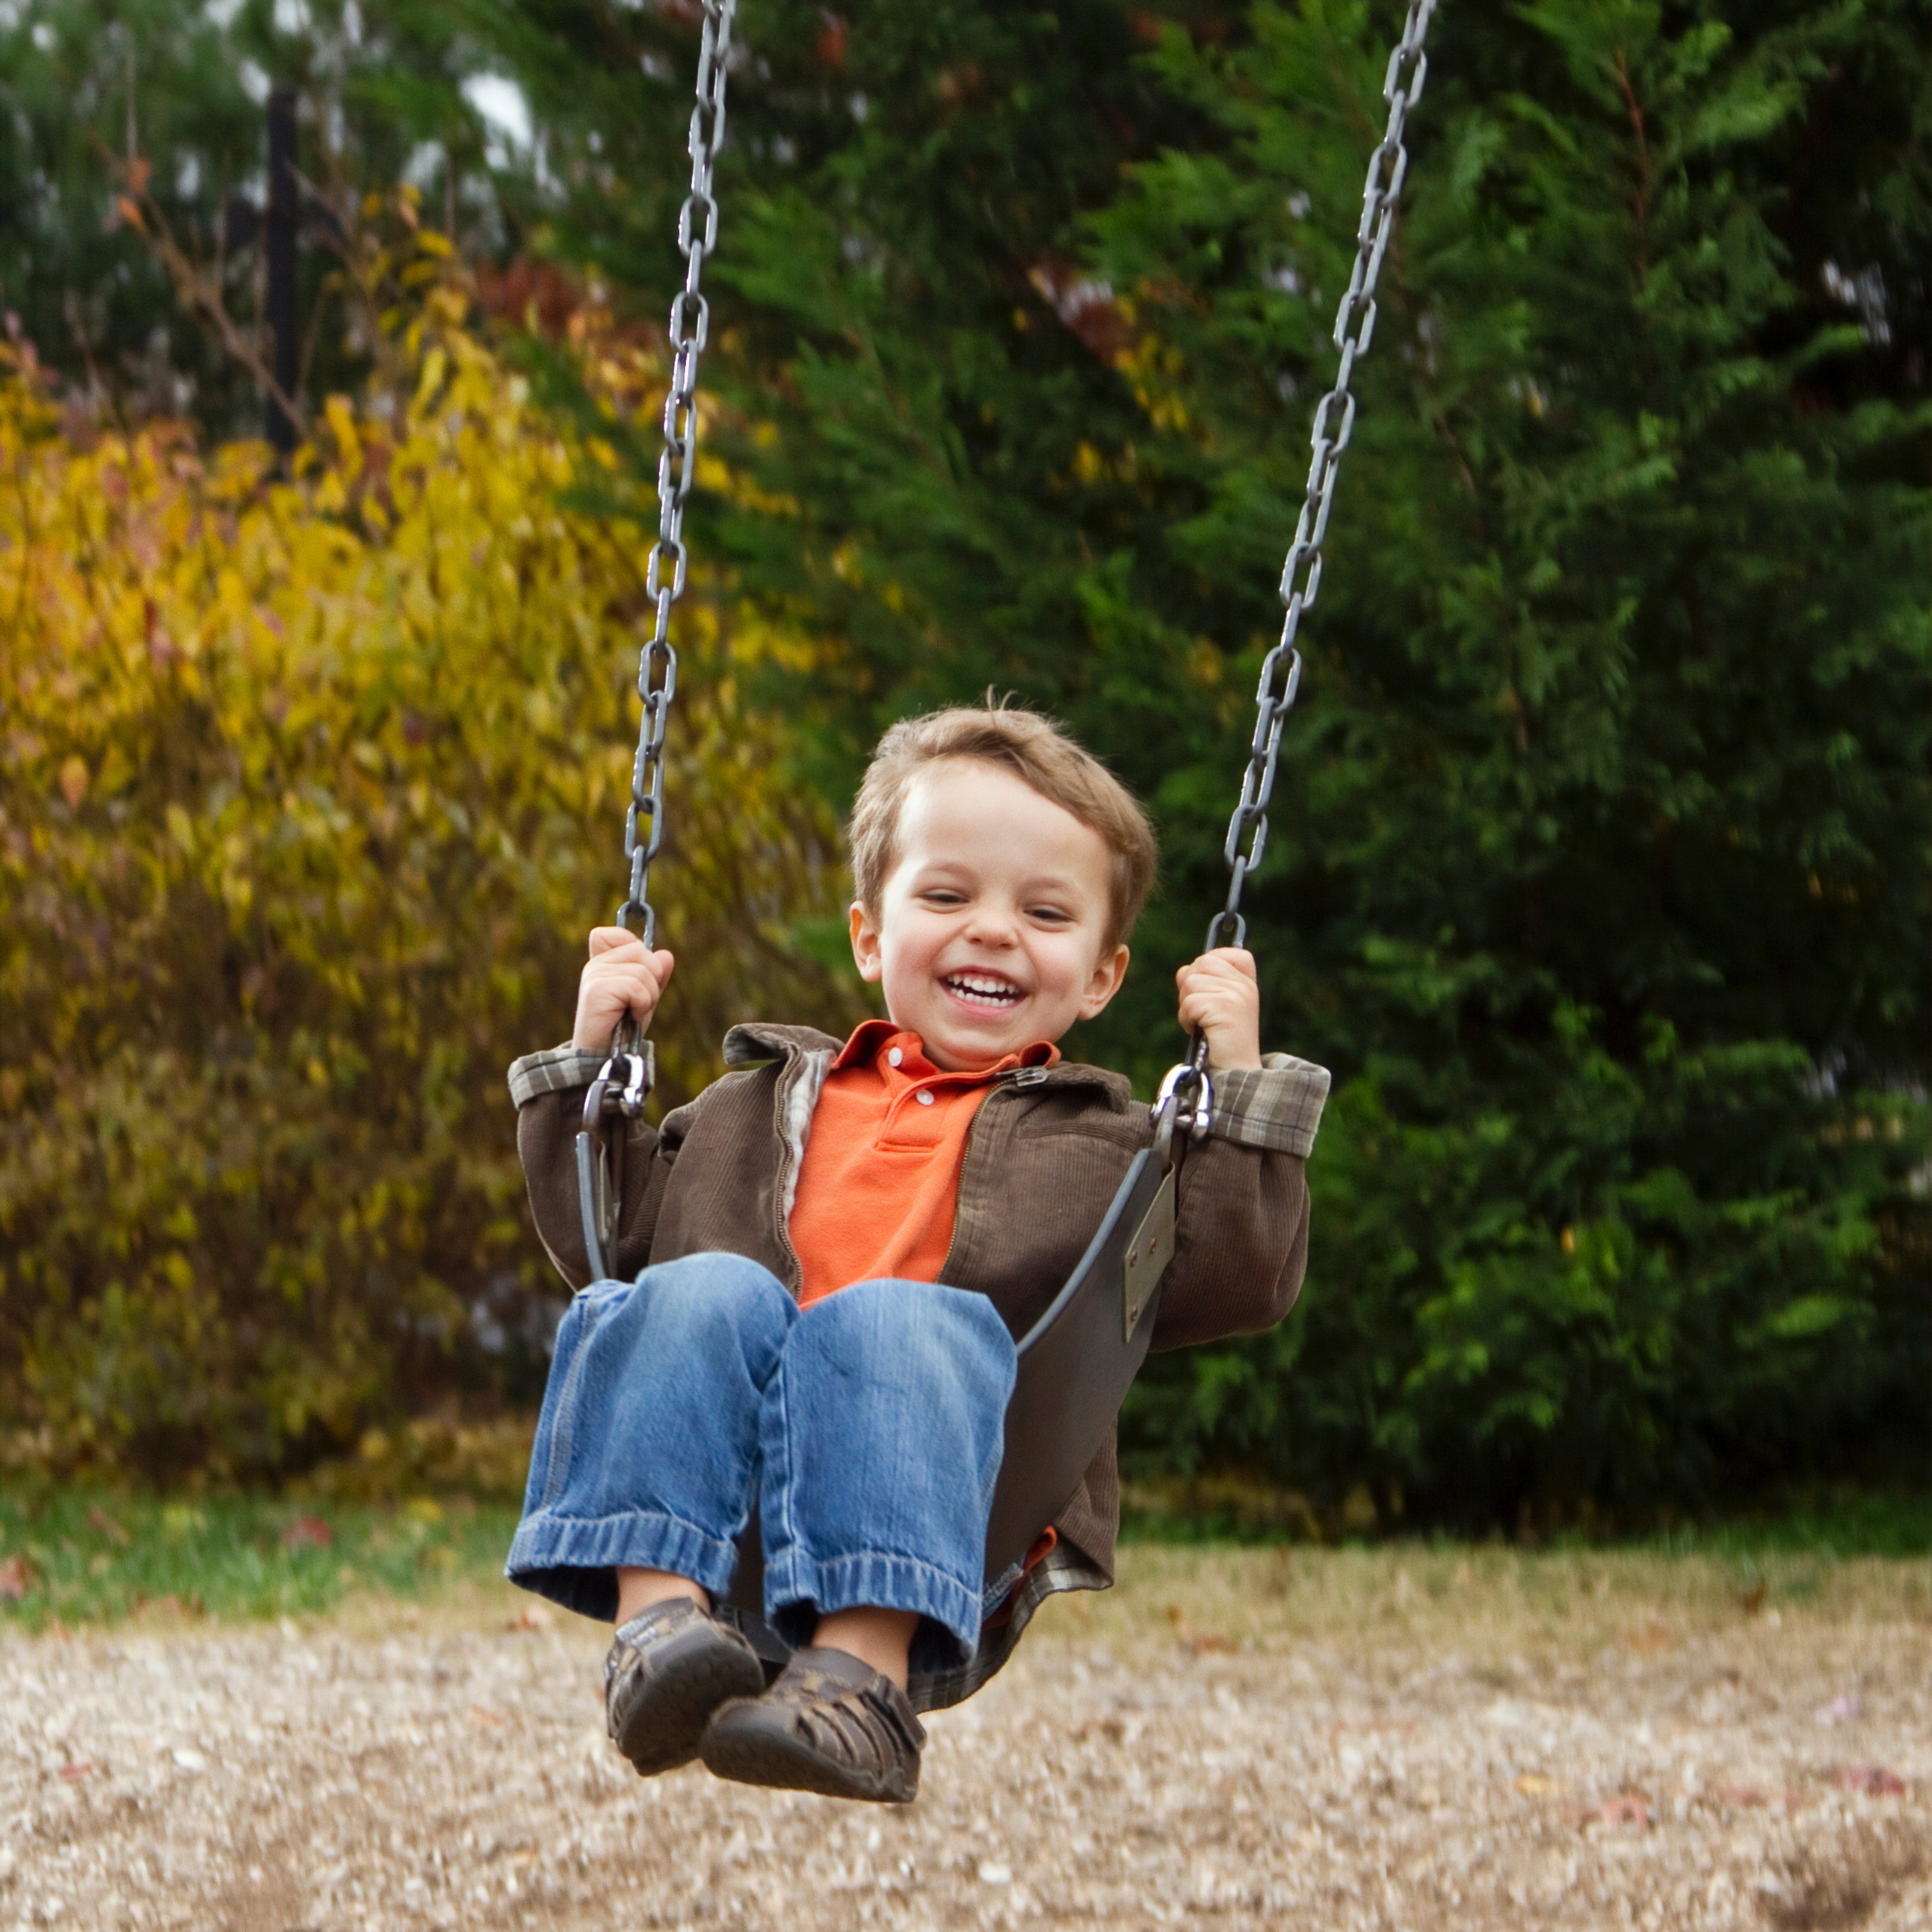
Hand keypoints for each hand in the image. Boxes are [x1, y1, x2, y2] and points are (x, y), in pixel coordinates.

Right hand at [572, 927, 675, 1050]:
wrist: (605, 1058)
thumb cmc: (623, 1029)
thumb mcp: (645, 998)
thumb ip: (655, 975)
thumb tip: (667, 955)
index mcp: (602, 962)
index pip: (617, 934)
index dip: (636, 948)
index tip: (639, 977)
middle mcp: (595, 965)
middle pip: (642, 952)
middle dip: (652, 980)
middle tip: (639, 1004)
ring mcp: (594, 976)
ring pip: (643, 970)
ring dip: (648, 997)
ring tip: (633, 1012)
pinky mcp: (596, 990)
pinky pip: (637, 987)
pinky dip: (642, 1005)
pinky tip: (630, 1018)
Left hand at [1175, 947, 1261, 1070]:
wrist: (1235, 1071)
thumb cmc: (1223, 1040)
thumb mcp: (1217, 1005)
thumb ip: (1204, 983)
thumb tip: (1184, 971)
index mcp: (1247, 982)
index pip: (1225, 953)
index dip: (1209, 964)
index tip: (1207, 986)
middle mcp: (1244, 985)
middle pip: (1202, 963)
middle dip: (1190, 986)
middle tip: (1199, 1010)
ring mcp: (1236, 994)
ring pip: (1191, 982)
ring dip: (1186, 1005)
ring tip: (1200, 1022)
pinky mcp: (1224, 1007)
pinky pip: (1189, 1002)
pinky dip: (1186, 1019)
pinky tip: (1198, 1030)